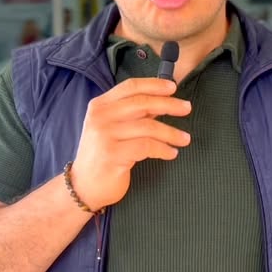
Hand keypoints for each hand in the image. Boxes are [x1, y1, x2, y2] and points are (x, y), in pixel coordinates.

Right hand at [71, 77, 191, 209]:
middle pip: (142, 103)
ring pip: (148, 127)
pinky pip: (147, 147)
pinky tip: (171, 153)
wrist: (84, 186)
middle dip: (168, 104)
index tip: (173, 87)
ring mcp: (105, 135)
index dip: (154, 85)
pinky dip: (163, 149)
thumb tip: (161, 102)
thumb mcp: (112, 128)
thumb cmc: (102, 155)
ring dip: (171, 132)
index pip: (130, 87)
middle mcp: (100, 117)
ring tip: (184, 139)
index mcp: (100, 105)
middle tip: (186, 108)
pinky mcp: (113, 154)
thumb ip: (132, 114)